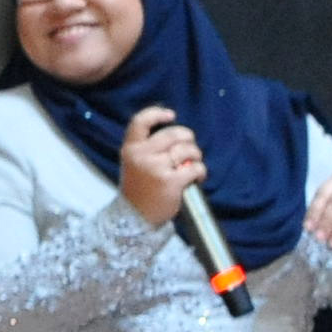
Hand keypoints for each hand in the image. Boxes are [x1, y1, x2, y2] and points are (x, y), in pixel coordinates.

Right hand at [117, 103, 205, 224]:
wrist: (135, 217)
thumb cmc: (139, 187)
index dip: (157, 114)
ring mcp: (155, 168)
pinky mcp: (170, 181)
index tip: (171, 116)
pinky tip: (197, 178)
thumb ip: (148, 147)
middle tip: (190, 149)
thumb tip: (179, 135)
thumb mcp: (134, 163)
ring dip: (196, 156)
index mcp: (130, 148)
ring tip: (193, 166)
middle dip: (188, 139)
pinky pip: (195, 168)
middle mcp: (141, 155)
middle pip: (173, 134)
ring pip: (187, 150)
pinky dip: (200, 172)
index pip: (140, 121)